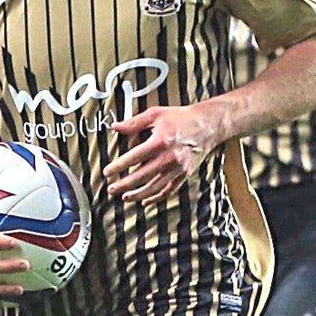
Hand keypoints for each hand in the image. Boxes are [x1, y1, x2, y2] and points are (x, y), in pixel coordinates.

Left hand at [105, 104, 223, 203]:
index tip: (107, 173)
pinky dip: (156, 198)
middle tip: (111, 189)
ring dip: (138, 195)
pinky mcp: (185, 174)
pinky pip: (169, 190)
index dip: (119, 167)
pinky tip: (145, 201)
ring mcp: (178, 168)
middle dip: (124, 185)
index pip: (134, 157)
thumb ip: (134, 122)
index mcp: (160, 141)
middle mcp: (170, 157)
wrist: (209, 125)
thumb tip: (115, 127)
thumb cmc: (181, 118)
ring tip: (124, 197)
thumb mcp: (156, 114)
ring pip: (155, 187)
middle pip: (142, 176)